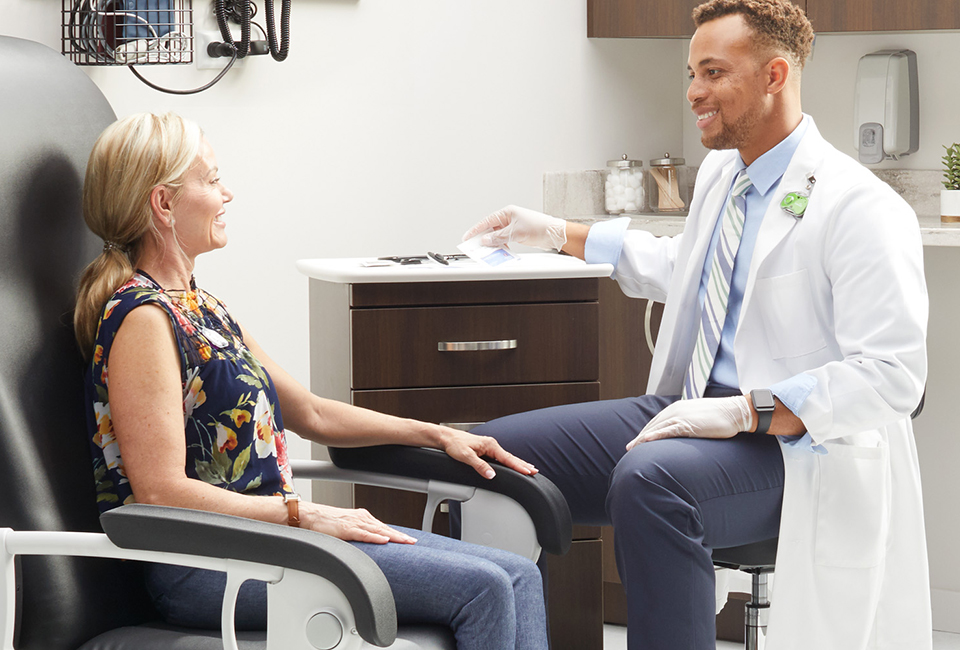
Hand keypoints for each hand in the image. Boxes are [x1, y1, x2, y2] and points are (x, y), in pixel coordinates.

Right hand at [300, 501, 416, 544]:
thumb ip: (359, 534)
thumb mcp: (347, 529)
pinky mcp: (346, 529)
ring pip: (378, 530)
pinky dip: (375, 537)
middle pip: (385, 528)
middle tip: (413, 542)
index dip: (397, 534)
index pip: (384, 527)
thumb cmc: (326, 523)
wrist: (311, 516)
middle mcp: (361, 518)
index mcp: (362, 518)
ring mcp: (355, 522)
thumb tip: (368, 545)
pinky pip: (363, 534)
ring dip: (393, 536)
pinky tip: (384, 540)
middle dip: (400, 536)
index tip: (408, 540)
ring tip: (405, 542)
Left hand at [436, 426, 537, 478]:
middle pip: (511, 457)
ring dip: (518, 463)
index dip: (519, 466)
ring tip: (528, 468)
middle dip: (523, 464)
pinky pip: (501, 457)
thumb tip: (491, 475)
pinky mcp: (486, 450)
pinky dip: (509, 461)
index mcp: (490, 445)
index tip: (528, 471)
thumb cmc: (454, 445)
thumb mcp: (466, 457)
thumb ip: (479, 466)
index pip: (507, 458)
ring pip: (507, 457)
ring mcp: (489, 447)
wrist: (446, 438)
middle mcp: (491, 445)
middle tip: (535, 471)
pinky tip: (512, 464)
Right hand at [462, 205, 566, 250]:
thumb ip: (499, 237)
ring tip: (488, 251)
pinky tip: (501, 251)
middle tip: (475, 246)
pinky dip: (502, 245)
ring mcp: (513, 226)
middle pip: (491, 228)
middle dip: (484, 237)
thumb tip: (485, 239)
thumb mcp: (515, 232)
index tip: (467, 237)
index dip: (476, 229)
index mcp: (507, 212)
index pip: (487, 221)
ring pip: (497, 235)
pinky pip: (504, 240)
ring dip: (493, 243)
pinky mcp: (517, 234)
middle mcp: (509, 218)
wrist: (554, 233)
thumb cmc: (538, 227)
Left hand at [626, 396, 753, 448]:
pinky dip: (655, 435)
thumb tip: (682, 432)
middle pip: (652, 425)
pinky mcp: (688, 424)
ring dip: (642, 439)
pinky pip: (668, 430)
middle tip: (629, 448)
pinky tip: (646, 441)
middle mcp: (675, 411)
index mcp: (677, 408)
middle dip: (640, 437)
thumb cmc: (720, 416)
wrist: (735, 412)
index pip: (656, 422)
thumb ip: (687, 423)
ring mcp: (681, 417)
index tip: (637, 442)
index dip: (645, 432)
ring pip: (656, 428)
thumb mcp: (698, 418)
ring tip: (632, 448)